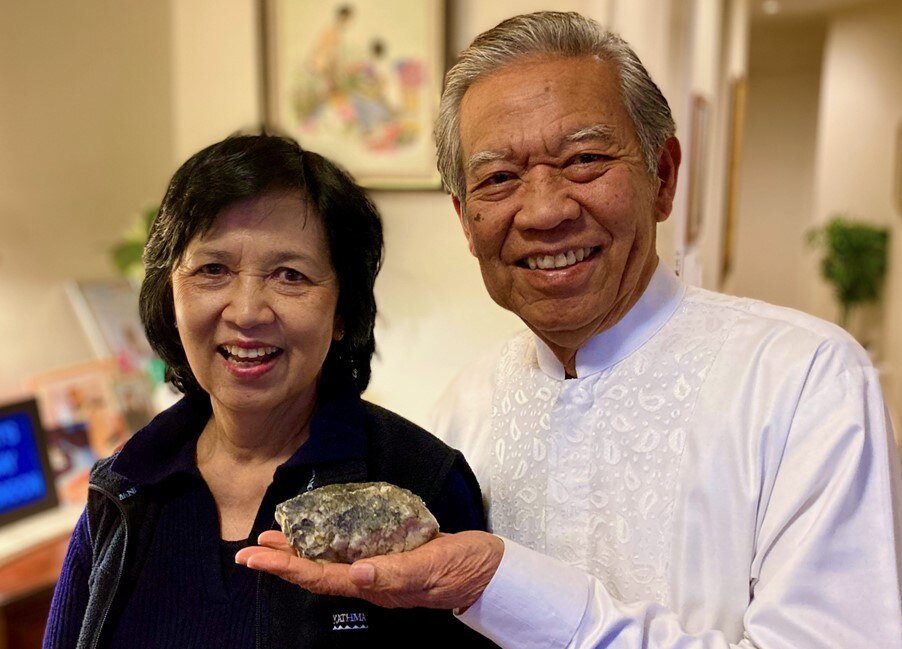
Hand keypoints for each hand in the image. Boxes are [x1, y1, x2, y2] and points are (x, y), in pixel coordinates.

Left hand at [235, 529, 503, 609]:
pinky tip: (321, 532)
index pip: (321, 577)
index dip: (286, 567)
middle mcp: (371, 580)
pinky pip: (349, 553)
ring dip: (299, 552)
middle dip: (282, 562)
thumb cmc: (461, 567)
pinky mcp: (390, 555)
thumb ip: (396, 571)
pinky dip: (328, 543)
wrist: (486, 568)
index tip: (256, 557)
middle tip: (251, 548)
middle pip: (317, 573)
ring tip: (274, 539)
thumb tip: (357, 572)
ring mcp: (379, 570)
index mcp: (376, 584)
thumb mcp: (431, 567)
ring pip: (329, 563)